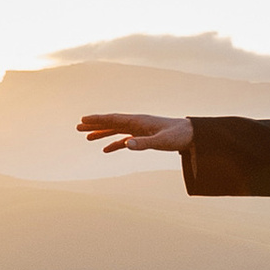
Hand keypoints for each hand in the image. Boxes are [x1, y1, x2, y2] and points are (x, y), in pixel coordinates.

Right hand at [76, 112, 193, 154]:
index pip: (114, 119)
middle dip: (95, 124)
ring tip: (86, 136)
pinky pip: (125, 139)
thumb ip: (143, 143)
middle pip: (111, 123)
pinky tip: (106, 150)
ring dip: (101, 133)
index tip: (83, 119)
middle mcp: (137, 123)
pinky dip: (114, 143)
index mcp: (138, 121)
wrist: (191, 134)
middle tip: (78, 126)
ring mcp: (139, 129)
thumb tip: (126, 145)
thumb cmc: (177, 136)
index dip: (98, 119)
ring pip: (116, 130)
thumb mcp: (161, 141)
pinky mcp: (144, 136)